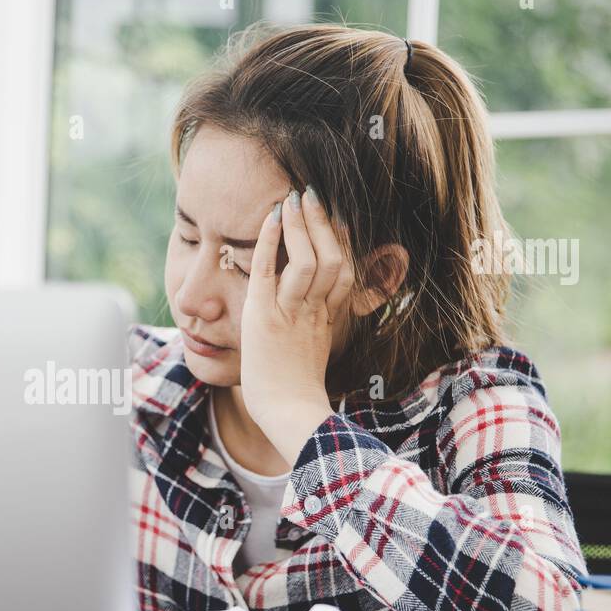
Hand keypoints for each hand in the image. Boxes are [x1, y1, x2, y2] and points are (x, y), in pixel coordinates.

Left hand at [240, 187, 353, 465]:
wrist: (288, 415)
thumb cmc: (295, 394)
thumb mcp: (314, 355)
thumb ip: (319, 331)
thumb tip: (321, 318)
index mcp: (329, 319)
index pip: (344, 270)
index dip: (343, 242)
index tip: (338, 220)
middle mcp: (315, 311)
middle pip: (332, 259)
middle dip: (323, 224)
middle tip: (313, 195)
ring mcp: (291, 314)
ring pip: (308, 261)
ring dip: (300, 226)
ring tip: (293, 198)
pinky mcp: (265, 318)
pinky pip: (269, 273)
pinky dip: (271, 243)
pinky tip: (270, 218)